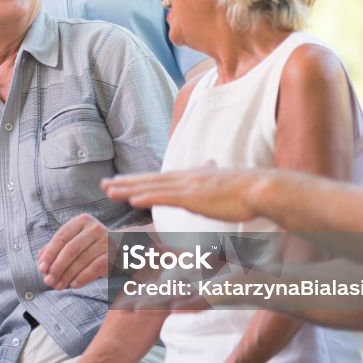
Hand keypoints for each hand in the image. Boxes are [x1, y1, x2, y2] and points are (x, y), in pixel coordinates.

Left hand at [37, 214, 107, 289]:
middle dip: (57, 267)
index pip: (61, 237)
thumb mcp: (74, 241)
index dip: (49, 254)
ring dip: (67, 276)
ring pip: (82, 260)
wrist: (123, 245)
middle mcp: (95, 228)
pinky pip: (95, 268)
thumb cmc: (91, 245)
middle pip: (71, 249)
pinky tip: (73, 285)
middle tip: (48, 281)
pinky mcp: (114, 255)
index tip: (41, 268)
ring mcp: (106, 241)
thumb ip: (56, 248)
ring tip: (58, 286)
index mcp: (82, 221)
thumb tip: (41, 261)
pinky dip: (82, 278)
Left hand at [102, 166, 270, 222]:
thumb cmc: (245, 189)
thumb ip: (211, 172)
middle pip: (149, 180)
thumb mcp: (222, 178)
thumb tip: (209, 163)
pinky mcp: (193, 197)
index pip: (158, 178)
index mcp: (190, 176)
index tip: (120, 181)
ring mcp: (187, 186)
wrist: (260, 188)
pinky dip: (146, 197)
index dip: (137, 179)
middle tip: (103, 184)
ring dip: (128, 189)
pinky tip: (131, 200)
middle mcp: (184, 178)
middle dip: (124, 182)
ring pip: (151, 188)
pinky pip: (164, 198)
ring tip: (109, 192)